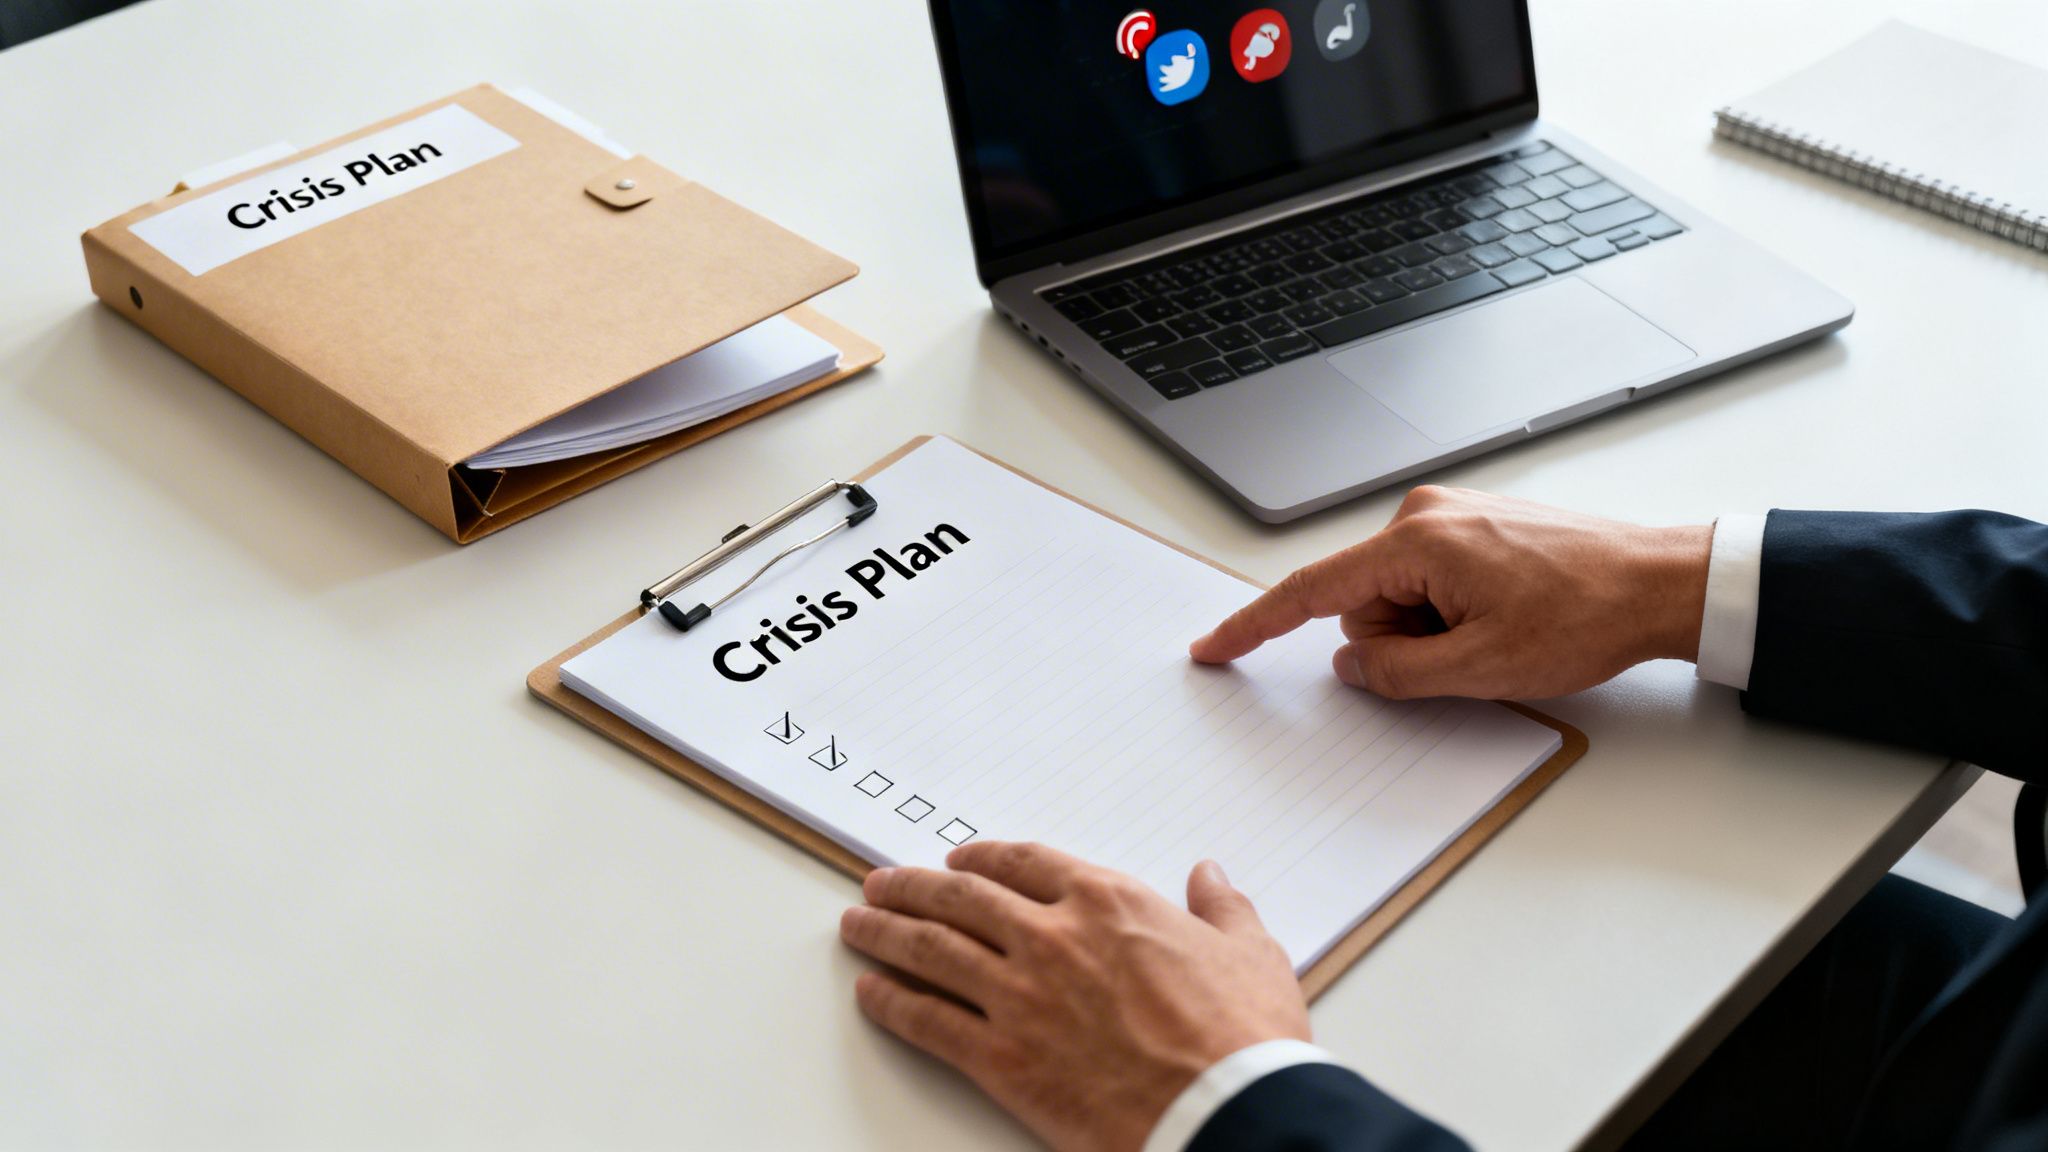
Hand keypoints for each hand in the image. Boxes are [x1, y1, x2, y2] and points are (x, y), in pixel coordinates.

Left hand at [840, 842, 1308, 1151]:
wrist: (1227, 1113)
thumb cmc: (1244, 1038)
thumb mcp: (1250, 953)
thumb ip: (1222, 907)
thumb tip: (1210, 875)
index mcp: (1108, 902)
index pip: (1024, 863)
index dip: (982, 858)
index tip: (960, 861)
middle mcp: (1052, 936)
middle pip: (961, 897)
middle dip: (913, 887)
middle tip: (882, 884)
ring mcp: (1020, 996)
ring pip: (931, 950)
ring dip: (885, 934)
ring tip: (858, 925)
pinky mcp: (1001, 1058)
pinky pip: (927, 1021)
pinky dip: (891, 1003)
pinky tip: (870, 993)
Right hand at [1190, 486, 1711, 699]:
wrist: (1663, 583)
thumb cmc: (1587, 615)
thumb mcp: (1481, 668)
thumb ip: (1396, 672)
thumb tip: (1352, 663)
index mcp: (1417, 542)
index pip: (1312, 591)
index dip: (1256, 626)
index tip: (1215, 648)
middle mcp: (1426, 512)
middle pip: (1364, 602)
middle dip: (1400, 642)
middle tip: (1471, 653)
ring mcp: (1454, 513)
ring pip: (1400, 595)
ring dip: (1435, 629)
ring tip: (1503, 631)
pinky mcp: (1478, 524)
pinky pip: (1434, 580)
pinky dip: (1456, 611)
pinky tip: (1510, 615)